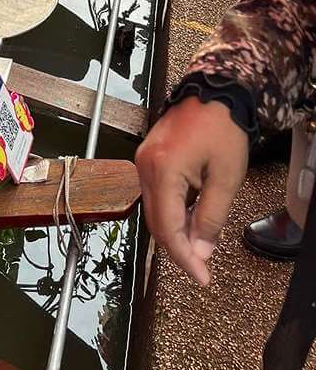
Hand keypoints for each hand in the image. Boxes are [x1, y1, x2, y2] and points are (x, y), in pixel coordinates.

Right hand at [136, 97, 248, 285]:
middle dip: (178, 247)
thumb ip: (211, 218)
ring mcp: (143, 160)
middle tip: (202, 267)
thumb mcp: (226, 179)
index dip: (184, 257)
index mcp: (162, 170)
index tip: (202, 277)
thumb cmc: (222, 130)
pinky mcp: (148, 156)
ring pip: (154, 209)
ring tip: (200, 244)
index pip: (168, 228)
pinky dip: (172, 211)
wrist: (214, 92)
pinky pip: (155, 193)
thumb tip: (199, 252)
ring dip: (175, 229)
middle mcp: (144, 166)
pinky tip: (191, 218)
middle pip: (156, 221)